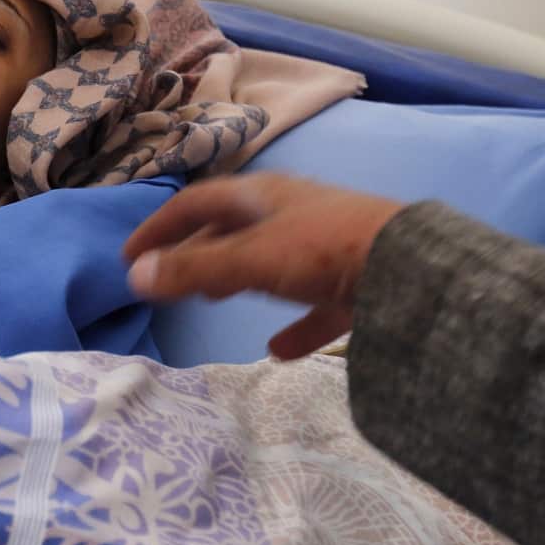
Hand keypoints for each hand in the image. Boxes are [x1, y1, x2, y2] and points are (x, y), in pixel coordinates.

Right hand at [121, 173, 404, 359]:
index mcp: (262, 195)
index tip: (130, 255)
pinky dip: (291, 325)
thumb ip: (193, 270)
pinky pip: (312, 304)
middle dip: (195, 249)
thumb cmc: (323, 251)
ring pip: (267, 260)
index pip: (196, 202)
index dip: (159, 226)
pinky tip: (278, 350)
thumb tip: (134, 276)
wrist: (414, 271)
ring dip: (235, 277)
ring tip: (210, 300)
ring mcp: (324, 247)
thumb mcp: (249, 260)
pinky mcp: (353, 283)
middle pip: (230, 227)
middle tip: (167, 277)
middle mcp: (290, 213)